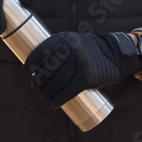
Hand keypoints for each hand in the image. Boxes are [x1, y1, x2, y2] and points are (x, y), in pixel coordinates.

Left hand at [23, 32, 141, 108]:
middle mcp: (72, 49)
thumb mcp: (72, 43)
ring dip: (45, 94)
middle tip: (36, 88)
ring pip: (55, 83)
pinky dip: (58, 100)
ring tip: (44, 97)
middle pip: (46, 71)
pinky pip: (67, 92)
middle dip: (37, 82)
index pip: (42, 51)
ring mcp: (80, 63)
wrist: (113, 55)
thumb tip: (34, 69)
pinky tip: (53, 103)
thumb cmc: (86, 52)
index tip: (27, 71)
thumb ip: (56, 51)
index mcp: (65, 38)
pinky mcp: (87, 78)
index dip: (31, 63)